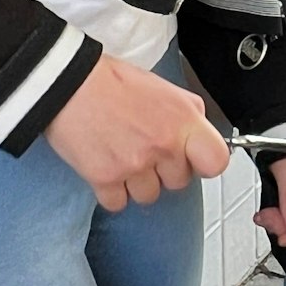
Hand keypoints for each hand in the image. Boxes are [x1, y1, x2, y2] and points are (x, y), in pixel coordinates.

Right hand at [46, 55, 229, 212]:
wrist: (70, 84)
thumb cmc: (113, 82)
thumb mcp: (165, 88)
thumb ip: (187, 114)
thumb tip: (200, 134)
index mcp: (182, 120)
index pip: (216, 161)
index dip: (206, 162)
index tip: (196, 160)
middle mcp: (162, 146)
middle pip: (180, 182)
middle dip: (166, 170)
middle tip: (148, 150)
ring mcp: (134, 165)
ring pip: (149, 196)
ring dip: (139, 182)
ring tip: (125, 155)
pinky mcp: (104, 179)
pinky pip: (118, 203)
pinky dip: (112, 192)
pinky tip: (108, 168)